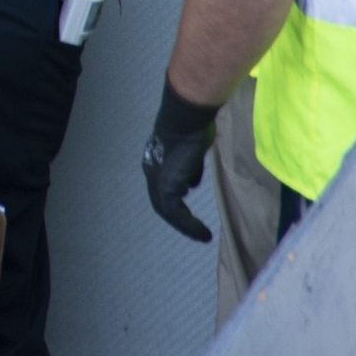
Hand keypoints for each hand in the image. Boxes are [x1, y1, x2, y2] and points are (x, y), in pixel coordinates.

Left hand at [141, 81, 219, 242]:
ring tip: (201, 235)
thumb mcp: (192, 151)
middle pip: (162, 203)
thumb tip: (191, 184)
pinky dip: (190, 226)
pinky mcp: (166, 188)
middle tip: (194, 230)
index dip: (174, 201)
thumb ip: (190, 168)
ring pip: (168, 212)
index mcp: (155, 162)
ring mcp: (157, 181)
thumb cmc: (192, 127)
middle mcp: (152, 173)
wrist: (186, 120)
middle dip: (178, 219)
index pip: (162, 188)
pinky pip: (177, 214)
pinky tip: (203, 233)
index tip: (188, 212)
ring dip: (186, 226)